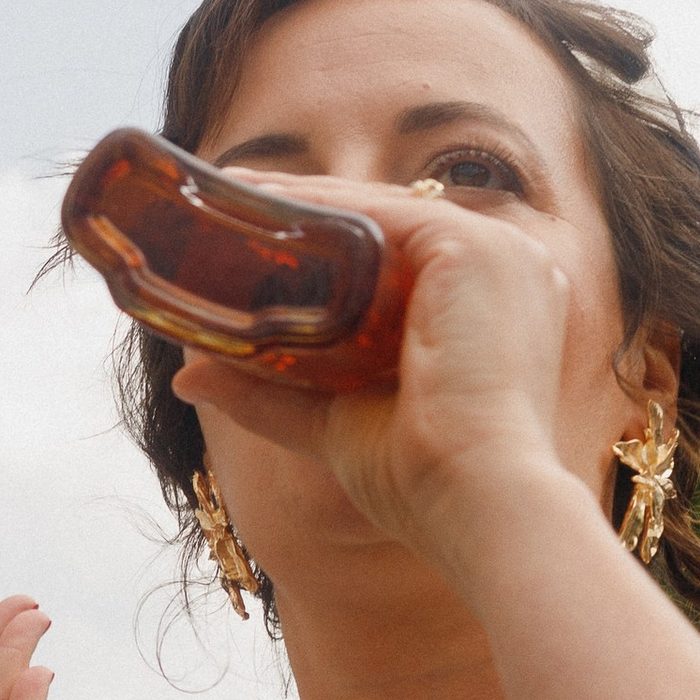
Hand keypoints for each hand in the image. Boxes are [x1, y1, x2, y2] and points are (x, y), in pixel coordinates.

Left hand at [176, 182, 575, 587]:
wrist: (475, 504)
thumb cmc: (424, 482)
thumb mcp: (332, 422)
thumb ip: (268, 392)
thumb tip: (188, 378)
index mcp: (495, 308)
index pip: (403, 256)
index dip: (330, 244)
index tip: (261, 237)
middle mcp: (511, 269)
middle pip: (391, 226)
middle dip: (311, 215)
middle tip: (235, 203)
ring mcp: (501, 253)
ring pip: (384, 213)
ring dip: (308, 203)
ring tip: (238, 195)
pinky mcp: (477, 249)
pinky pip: (384, 214)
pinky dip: (323, 210)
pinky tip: (269, 205)